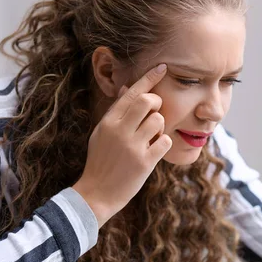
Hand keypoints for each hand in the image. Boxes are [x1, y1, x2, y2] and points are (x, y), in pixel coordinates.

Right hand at [73, 63, 171, 227]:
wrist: (96, 194)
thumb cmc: (101, 161)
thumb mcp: (102, 133)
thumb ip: (116, 112)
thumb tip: (128, 88)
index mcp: (109, 122)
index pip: (132, 93)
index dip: (149, 78)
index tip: (162, 67)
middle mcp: (119, 131)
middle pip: (149, 101)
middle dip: (157, 105)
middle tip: (153, 115)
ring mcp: (132, 146)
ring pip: (159, 121)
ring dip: (160, 128)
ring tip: (151, 138)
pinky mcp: (144, 162)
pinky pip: (166, 142)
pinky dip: (164, 144)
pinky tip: (154, 151)